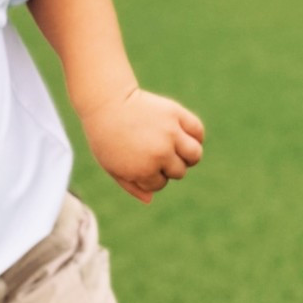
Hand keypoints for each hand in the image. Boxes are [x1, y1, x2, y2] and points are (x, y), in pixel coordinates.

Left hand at [82, 87, 204, 204]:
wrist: (106, 103)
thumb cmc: (105, 136)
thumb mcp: (112, 166)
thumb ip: (131, 186)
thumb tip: (151, 199)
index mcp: (143, 170)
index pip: (160, 184)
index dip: (150, 176)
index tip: (138, 162)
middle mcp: (160, 154)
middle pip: (179, 171)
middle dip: (168, 166)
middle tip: (154, 152)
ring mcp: (170, 133)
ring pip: (195, 155)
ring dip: (188, 155)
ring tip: (177, 148)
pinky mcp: (176, 114)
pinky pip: (197, 131)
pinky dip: (195, 135)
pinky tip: (183, 134)